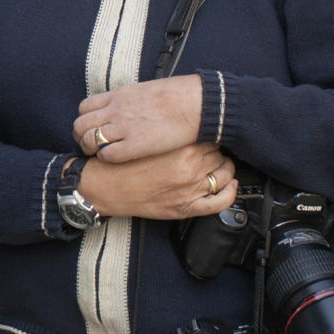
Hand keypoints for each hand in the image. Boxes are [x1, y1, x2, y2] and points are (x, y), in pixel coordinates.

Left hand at [74, 75, 202, 163]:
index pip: (84, 108)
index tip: (92, 129)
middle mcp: (115, 111)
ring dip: (90, 149)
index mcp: (118, 96)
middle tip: (90, 146)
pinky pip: (106, 154)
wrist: (195, 103)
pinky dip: (105, 158)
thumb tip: (124, 107)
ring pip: (88, 140)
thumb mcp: (144, 90)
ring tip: (99, 154)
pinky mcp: (134, 145)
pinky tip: (115, 159)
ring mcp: (122, 128)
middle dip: (81, 137)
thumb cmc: (177, 96)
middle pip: (80, 125)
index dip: (85, 121)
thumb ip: (128, 100)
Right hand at [76, 143, 236, 220]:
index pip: (210, 137)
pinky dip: (230, 194)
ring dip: (223, 170)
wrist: (102, 187)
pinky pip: (221, 202)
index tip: (203, 136)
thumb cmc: (120, 162)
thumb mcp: (144, 137)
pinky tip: (228, 186)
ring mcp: (190, 190)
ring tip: (215, 167)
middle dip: (214, 152)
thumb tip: (188, 126)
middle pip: (219, 154)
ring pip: (224, 174)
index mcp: (181, 149)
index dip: (207, 136)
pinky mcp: (186, 208)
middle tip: (206, 151)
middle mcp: (190, 169)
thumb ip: (169, 133)